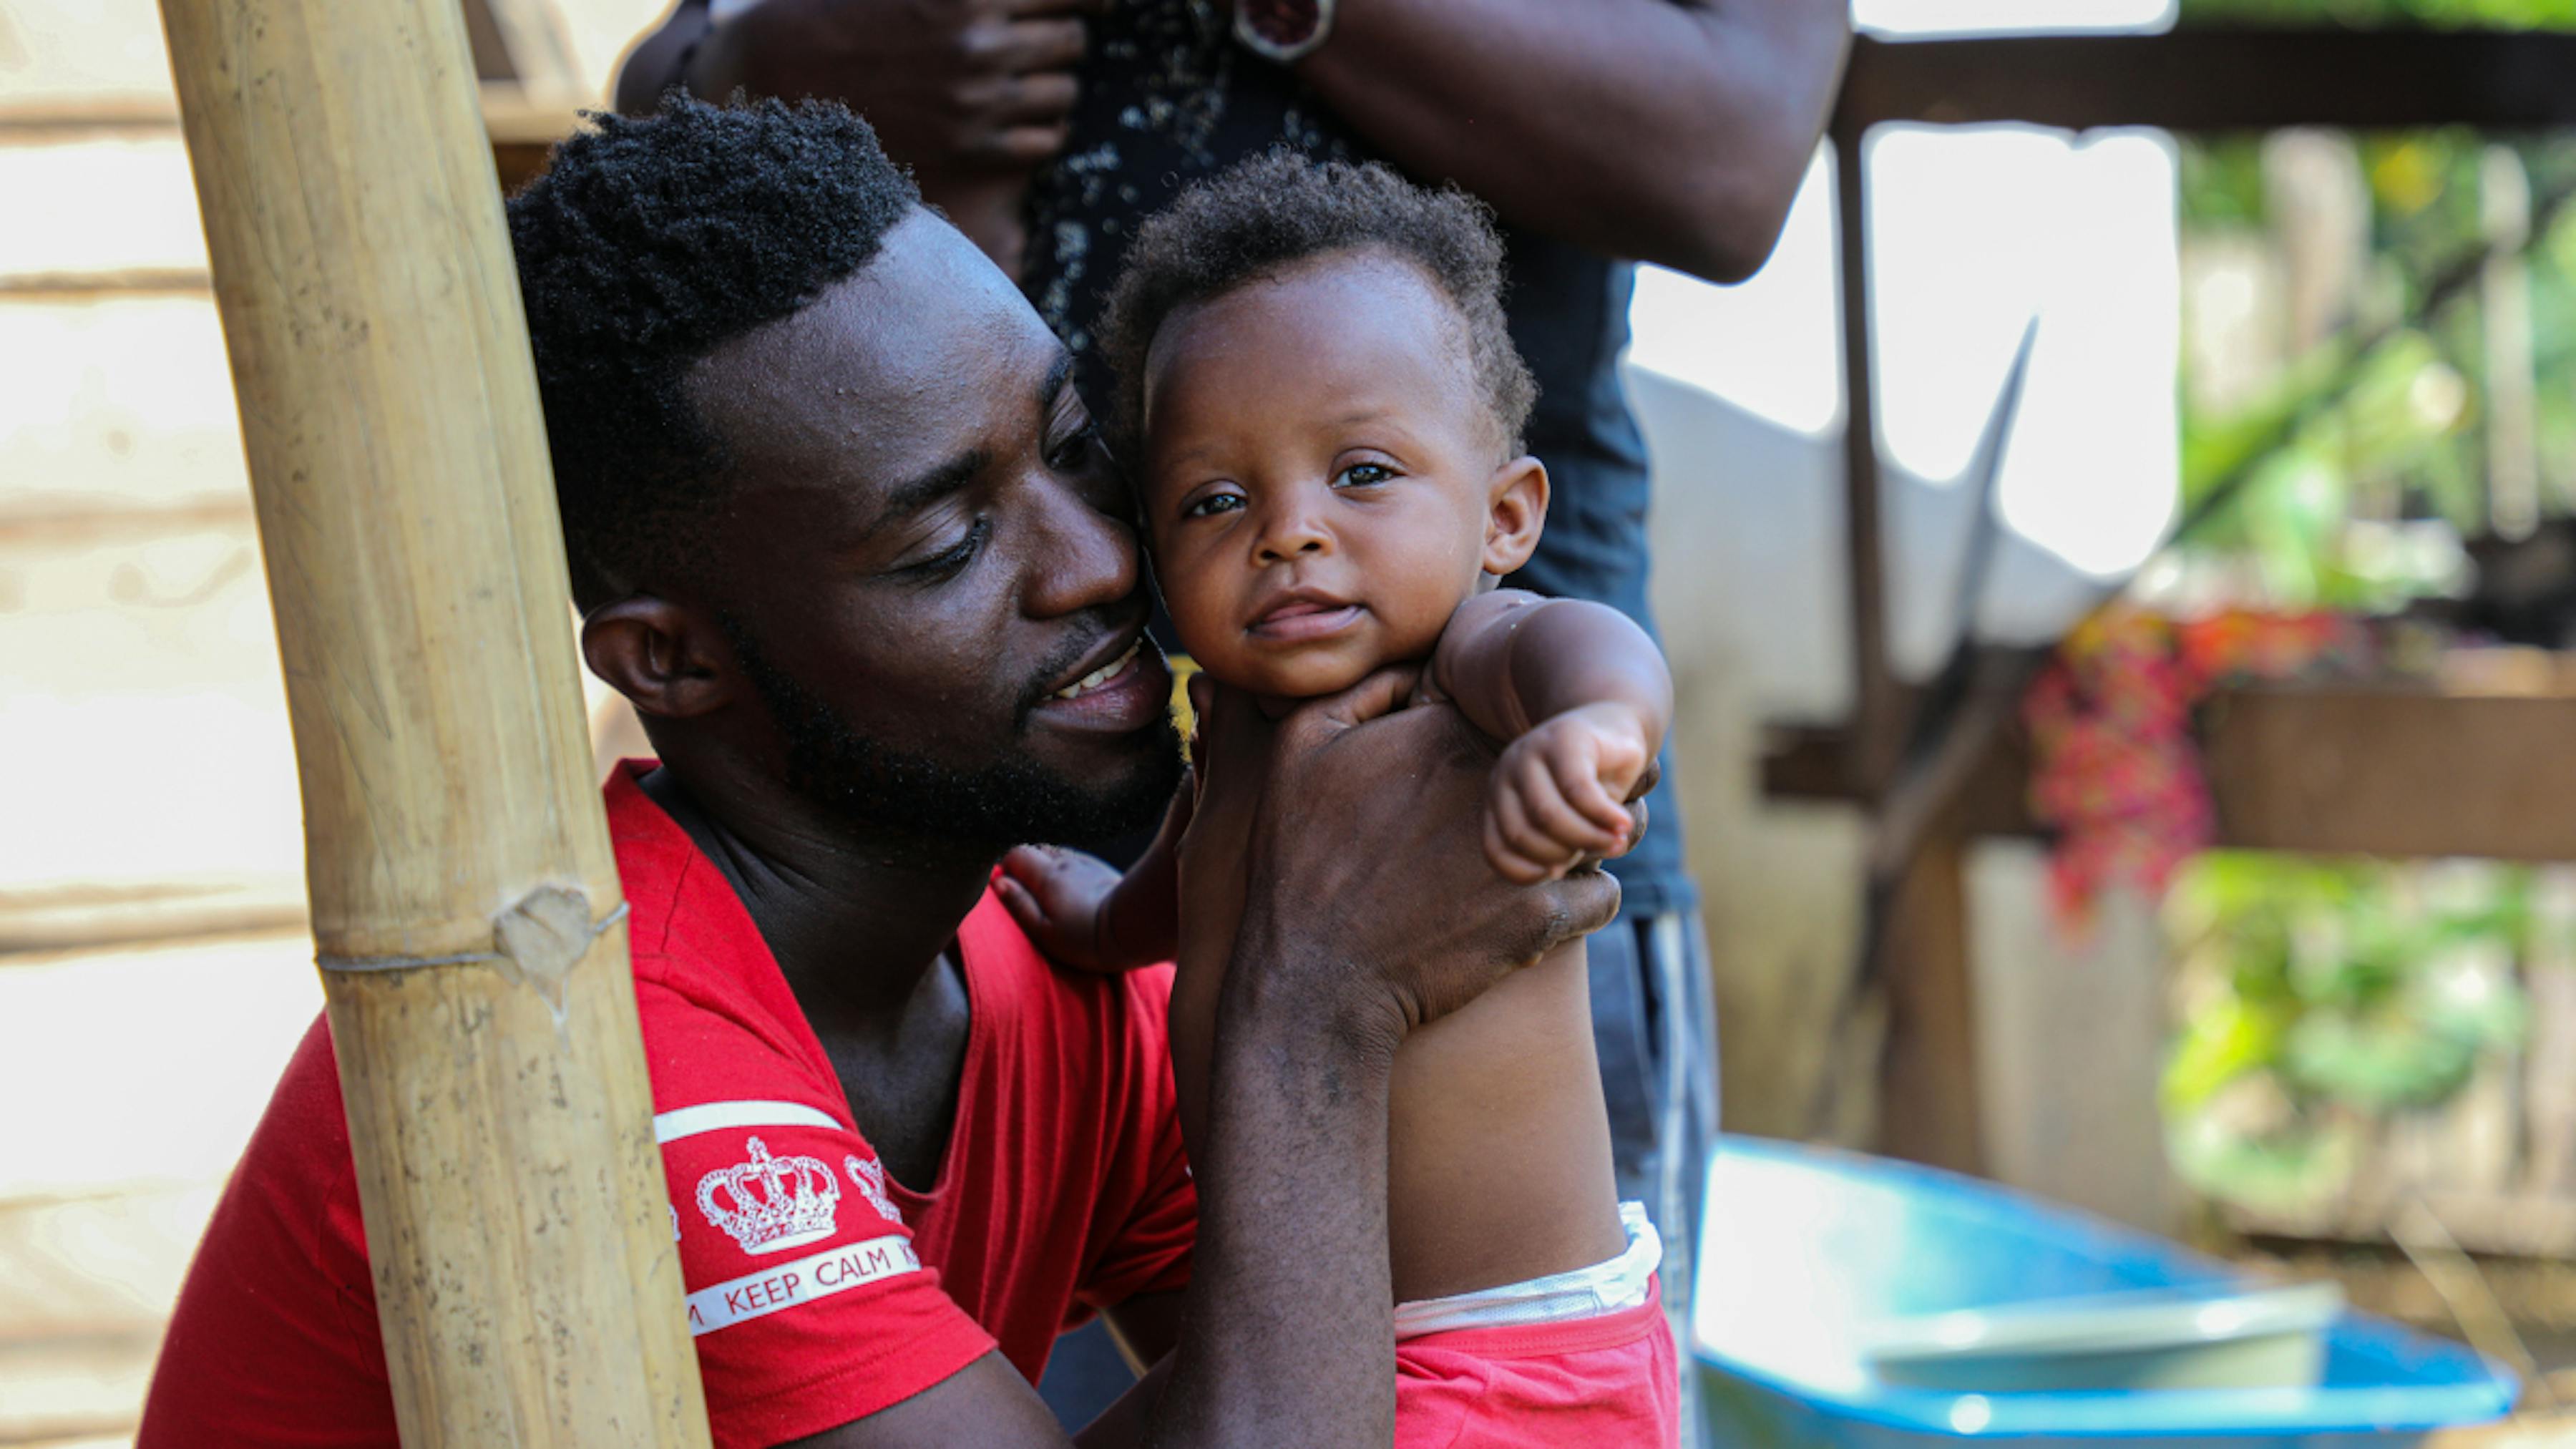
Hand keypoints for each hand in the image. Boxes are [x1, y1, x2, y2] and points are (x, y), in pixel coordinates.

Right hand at [690, 0, 1104, 270]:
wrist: (791, 74)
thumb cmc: (853, 11)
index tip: (1099, 1)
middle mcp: (980, 43)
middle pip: (1072, 40)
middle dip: (1061, 37)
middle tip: (1041, 38)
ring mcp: (979, 100)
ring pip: (1065, 92)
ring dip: (1052, 83)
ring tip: (1022, 79)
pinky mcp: (973, 148)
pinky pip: (1047, 140)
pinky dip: (1041, 128)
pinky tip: (1016, 117)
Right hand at [996, 844, 1127, 971]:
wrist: (1135, 928)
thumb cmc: (1086, 938)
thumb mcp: (1043, 931)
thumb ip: (1018, 904)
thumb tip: (998, 882)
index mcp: (1046, 875)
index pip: (1016, 854)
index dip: (1007, 869)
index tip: (1009, 890)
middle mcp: (1065, 862)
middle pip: (1036, 849)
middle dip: (1026, 866)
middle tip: (1029, 893)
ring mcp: (1086, 863)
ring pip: (1057, 853)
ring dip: (1047, 866)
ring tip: (1050, 892)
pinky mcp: (1102, 869)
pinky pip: (1076, 860)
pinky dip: (1067, 868)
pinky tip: (1072, 888)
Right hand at [1194, 670, 1632, 1045]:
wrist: (1314, 978)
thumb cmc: (1299, 862)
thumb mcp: (1298, 750)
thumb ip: (1361, 689)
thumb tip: (1417, 665)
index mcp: (1448, 732)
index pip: (1519, 716)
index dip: (1519, 743)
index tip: (1505, 767)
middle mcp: (1500, 781)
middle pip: (1570, 767)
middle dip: (1567, 787)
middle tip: (1546, 814)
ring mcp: (1530, 848)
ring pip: (1599, 827)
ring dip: (1584, 840)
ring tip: (1550, 860)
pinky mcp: (1544, 914)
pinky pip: (1604, 894)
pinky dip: (1583, 901)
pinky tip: (1546, 907)